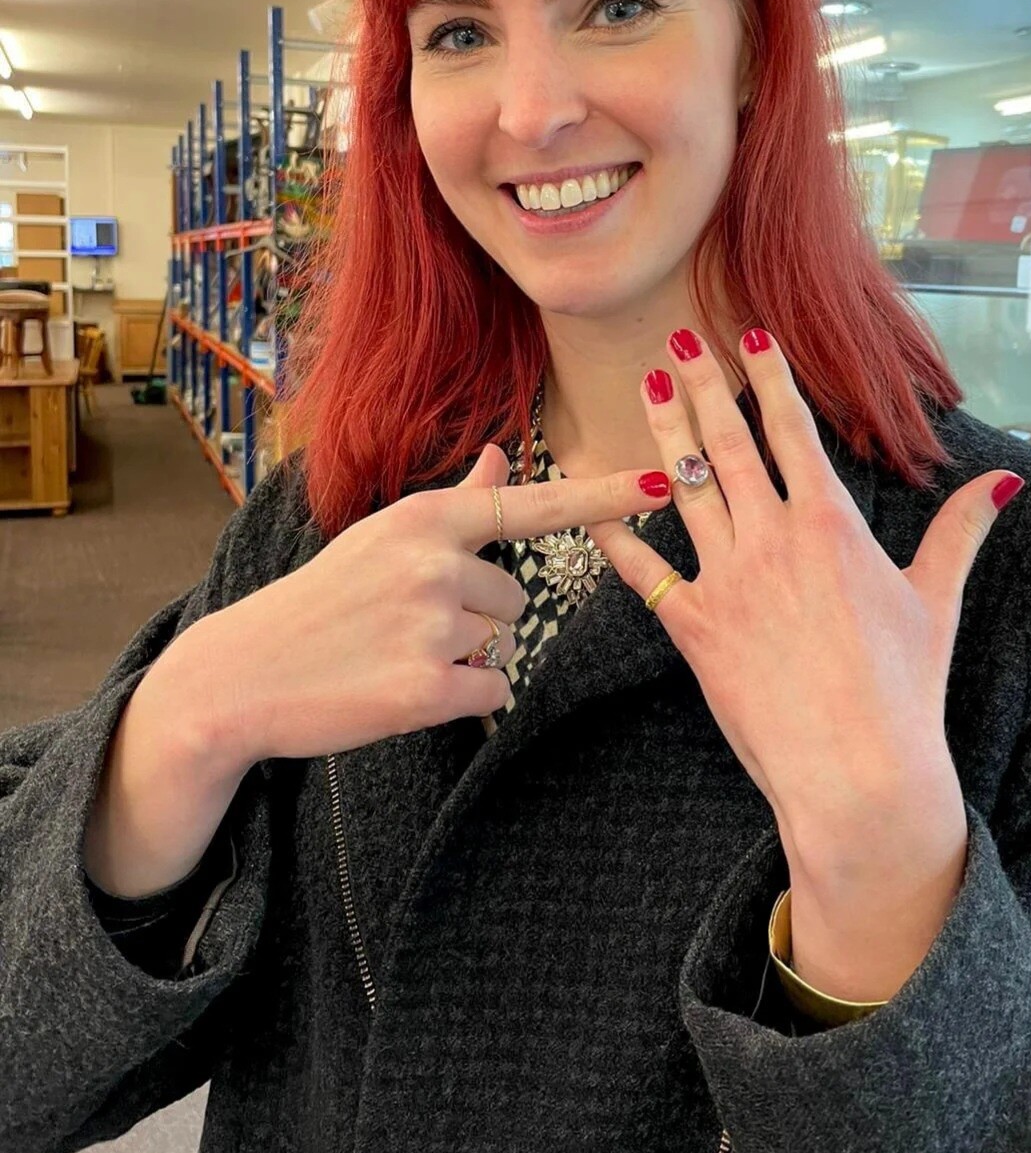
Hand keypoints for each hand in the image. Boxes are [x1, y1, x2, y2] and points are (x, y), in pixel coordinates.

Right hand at [187, 446, 670, 770]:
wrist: (243, 673)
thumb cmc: (322, 599)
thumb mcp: (384, 535)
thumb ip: (456, 501)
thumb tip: (501, 455)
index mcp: (425, 519)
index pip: (533, 505)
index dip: (605, 497)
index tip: (665, 482)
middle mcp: (433, 563)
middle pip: (515, 594)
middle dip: (474, 613)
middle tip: (402, 623)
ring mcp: (429, 626)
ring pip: (500, 641)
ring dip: (461, 653)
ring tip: (394, 651)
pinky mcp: (424, 689)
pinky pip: (489, 690)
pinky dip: (458, 696)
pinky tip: (400, 687)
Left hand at [586, 326, 1023, 998]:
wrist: (859, 773)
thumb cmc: (905, 690)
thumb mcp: (938, 602)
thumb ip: (959, 532)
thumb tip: (1000, 482)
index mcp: (830, 525)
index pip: (792, 431)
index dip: (768, 377)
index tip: (749, 335)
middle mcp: (772, 539)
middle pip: (728, 444)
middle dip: (702, 384)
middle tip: (678, 340)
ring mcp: (728, 581)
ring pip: (687, 488)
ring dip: (665, 433)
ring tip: (647, 387)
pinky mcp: (694, 629)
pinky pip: (644, 571)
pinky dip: (616, 535)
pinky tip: (593, 501)